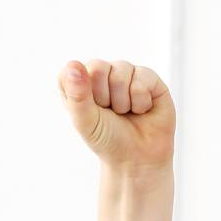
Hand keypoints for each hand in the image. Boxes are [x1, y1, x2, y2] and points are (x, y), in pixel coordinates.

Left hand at [58, 59, 174, 173]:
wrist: (138, 157)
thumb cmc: (107, 139)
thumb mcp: (85, 121)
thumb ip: (77, 94)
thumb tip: (73, 64)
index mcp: (79, 84)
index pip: (71, 70)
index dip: (80, 91)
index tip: (89, 111)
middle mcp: (102, 75)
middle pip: (97, 67)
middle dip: (103, 96)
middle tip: (110, 112)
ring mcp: (125, 73)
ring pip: (121, 70)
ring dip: (123, 101)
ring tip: (126, 112)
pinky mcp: (149, 77)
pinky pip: (142, 77)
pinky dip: (140, 101)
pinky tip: (142, 109)